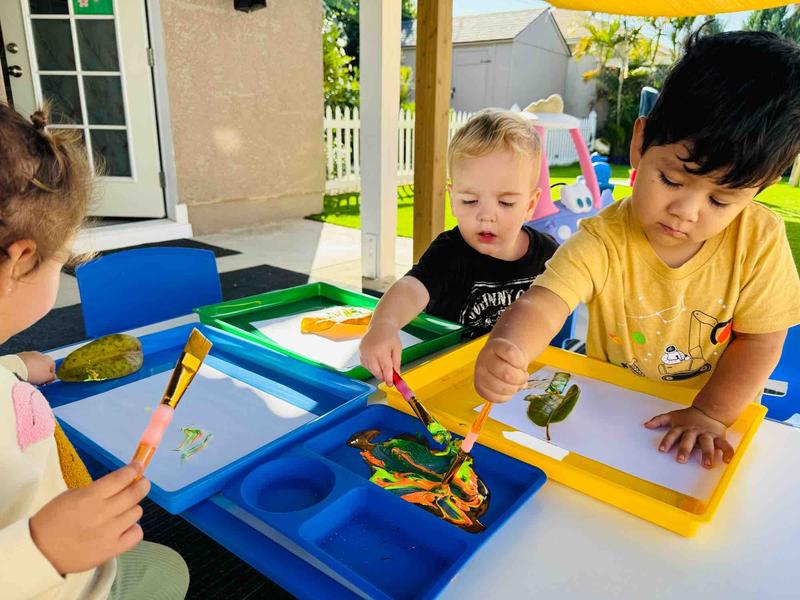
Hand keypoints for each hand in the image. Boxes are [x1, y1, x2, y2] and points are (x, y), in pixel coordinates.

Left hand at [17, 351, 55, 384]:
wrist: (17, 368)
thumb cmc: (34, 373)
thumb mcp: (47, 378)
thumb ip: (52, 377)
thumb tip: (53, 377)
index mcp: (50, 360)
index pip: (52, 369)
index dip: (49, 377)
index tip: (45, 382)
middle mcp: (41, 355)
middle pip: (43, 366)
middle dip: (40, 373)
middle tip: (37, 381)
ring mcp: (30, 354)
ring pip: (34, 364)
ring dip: (33, 370)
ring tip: (28, 378)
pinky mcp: (21, 355)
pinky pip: (25, 363)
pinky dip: (25, 367)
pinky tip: (23, 373)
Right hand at [29, 463, 149, 574]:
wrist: (40, 552)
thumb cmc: (53, 519)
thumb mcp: (70, 496)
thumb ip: (96, 490)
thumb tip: (120, 483)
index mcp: (90, 497)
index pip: (121, 478)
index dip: (134, 469)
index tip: (138, 466)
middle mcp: (103, 513)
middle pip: (134, 494)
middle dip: (142, 485)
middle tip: (142, 483)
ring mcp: (109, 533)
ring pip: (136, 513)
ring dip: (133, 508)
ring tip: (124, 510)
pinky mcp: (112, 550)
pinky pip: (136, 535)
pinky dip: (134, 529)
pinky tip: (125, 527)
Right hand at [359, 320, 401, 383]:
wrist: (380, 325)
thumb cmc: (390, 336)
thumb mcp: (397, 348)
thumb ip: (397, 363)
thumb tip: (396, 376)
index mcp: (382, 351)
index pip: (386, 369)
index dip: (389, 378)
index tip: (391, 384)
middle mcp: (371, 352)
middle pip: (376, 371)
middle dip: (383, 377)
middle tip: (388, 378)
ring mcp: (364, 352)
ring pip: (370, 369)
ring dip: (377, 371)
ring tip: (383, 366)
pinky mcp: (360, 351)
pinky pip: (365, 364)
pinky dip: (371, 366)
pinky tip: (376, 362)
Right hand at [474, 338, 528, 402]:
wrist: (497, 358)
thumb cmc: (510, 358)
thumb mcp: (518, 353)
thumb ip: (524, 366)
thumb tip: (522, 385)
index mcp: (495, 345)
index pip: (510, 353)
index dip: (521, 362)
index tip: (521, 363)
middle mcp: (484, 358)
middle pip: (507, 374)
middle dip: (520, 379)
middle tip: (523, 376)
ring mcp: (479, 373)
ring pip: (501, 388)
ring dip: (514, 389)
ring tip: (515, 384)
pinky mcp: (480, 388)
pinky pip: (496, 398)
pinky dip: (506, 397)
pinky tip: (508, 390)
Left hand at [644, 406, 734, 467]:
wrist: (709, 410)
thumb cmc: (688, 417)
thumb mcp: (673, 416)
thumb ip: (659, 420)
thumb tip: (646, 425)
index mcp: (682, 427)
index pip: (672, 434)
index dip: (667, 441)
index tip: (661, 450)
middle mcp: (694, 431)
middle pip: (688, 440)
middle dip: (685, 449)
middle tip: (680, 459)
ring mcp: (707, 434)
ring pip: (707, 444)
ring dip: (707, 454)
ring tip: (706, 465)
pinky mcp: (718, 437)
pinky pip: (724, 445)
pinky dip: (728, 452)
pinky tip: (727, 460)